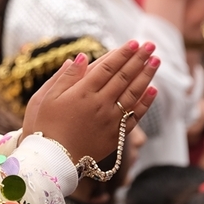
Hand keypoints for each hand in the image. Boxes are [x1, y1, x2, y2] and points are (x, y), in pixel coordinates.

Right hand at [25, 41, 159, 162]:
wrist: (54, 160)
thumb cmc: (47, 126)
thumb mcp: (47, 98)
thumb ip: (66, 76)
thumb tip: (82, 56)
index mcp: (82, 92)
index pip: (107, 67)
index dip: (121, 54)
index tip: (133, 42)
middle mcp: (99, 104)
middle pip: (123, 77)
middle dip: (138, 59)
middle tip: (150, 45)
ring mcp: (110, 120)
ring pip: (133, 93)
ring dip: (146, 76)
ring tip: (156, 61)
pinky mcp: (115, 136)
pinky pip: (134, 116)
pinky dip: (145, 103)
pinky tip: (153, 90)